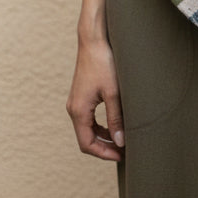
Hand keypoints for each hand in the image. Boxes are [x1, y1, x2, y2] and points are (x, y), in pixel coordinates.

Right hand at [66, 35, 124, 161]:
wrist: (94, 40)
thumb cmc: (104, 63)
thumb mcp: (114, 93)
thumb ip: (116, 119)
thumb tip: (120, 142)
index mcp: (78, 110)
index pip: (87, 144)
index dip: (104, 153)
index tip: (121, 156)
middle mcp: (73, 108)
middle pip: (86, 139)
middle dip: (104, 147)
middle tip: (124, 151)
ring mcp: (76, 102)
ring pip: (87, 130)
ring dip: (103, 137)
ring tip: (122, 140)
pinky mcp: (81, 96)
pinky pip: (89, 119)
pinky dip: (100, 127)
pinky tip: (115, 126)